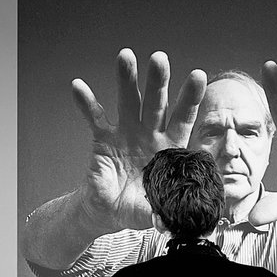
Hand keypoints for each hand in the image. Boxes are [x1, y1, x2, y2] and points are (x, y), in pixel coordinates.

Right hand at [72, 49, 206, 231]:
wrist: (110, 212)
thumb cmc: (140, 207)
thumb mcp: (157, 211)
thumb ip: (165, 210)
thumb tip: (174, 220)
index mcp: (170, 147)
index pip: (183, 118)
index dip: (190, 98)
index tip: (198, 75)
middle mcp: (150, 133)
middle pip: (156, 102)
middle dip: (158, 80)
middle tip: (159, 58)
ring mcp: (127, 132)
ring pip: (128, 100)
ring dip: (126, 79)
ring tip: (125, 56)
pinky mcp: (103, 138)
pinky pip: (94, 117)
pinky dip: (86, 103)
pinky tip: (78, 86)